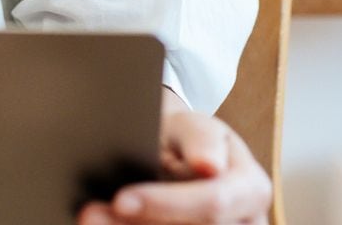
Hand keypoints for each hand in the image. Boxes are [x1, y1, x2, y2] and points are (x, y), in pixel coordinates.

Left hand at [76, 90, 270, 224]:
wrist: (182, 158)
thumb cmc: (188, 140)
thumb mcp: (194, 126)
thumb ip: (201, 140)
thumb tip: (209, 166)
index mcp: (251, 190)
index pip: (212, 204)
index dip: (165, 205)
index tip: (121, 200)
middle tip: (89, 215)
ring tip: (91, 219)